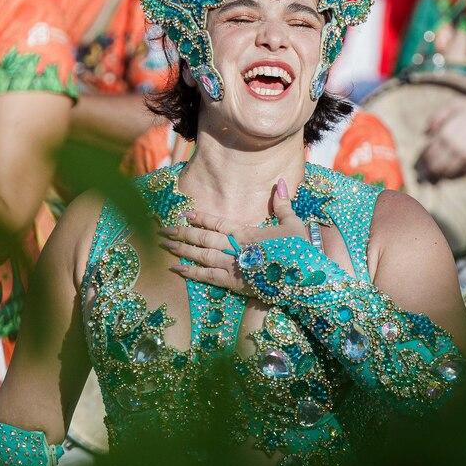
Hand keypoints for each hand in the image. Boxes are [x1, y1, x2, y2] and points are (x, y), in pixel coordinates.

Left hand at [158, 178, 307, 295]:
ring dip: (181, 249)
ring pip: (201, 255)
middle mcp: (235, 247)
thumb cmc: (300, 251)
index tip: (185, 213)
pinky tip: (176, 268)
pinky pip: (207, 277)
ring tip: (164, 245)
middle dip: (181, 233)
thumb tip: (279, 182)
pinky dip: (190, 272)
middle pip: (203, 238)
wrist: (303, 278)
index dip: (201, 218)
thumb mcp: (293, 223)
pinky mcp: (233, 284)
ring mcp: (232, 266)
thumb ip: (282, 204)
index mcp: (247, 233)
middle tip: (162, 230)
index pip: (218, 223)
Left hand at [418, 96, 465, 180]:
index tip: (418, 163)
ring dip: (437, 176)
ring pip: (444, 172)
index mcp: (446, 131)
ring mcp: (464, 155)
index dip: (421, 159)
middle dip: (427, 171)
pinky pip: (458, 174)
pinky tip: (448, 176)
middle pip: (433, 165)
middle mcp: (453, 145)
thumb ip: (437, 116)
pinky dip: (451, 176)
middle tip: (423, 175)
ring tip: (433, 178)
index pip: (427, 151)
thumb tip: (425, 133)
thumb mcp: (456, 105)